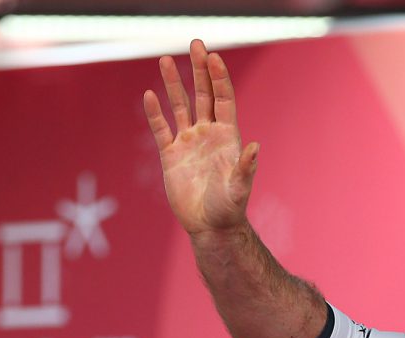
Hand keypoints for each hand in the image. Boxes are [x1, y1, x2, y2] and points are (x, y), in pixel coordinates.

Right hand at [144, 39, 259, 236]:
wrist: (210, 226)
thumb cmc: (229, 208)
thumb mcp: (240, 188)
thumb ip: (246, 167)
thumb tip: (255, 147)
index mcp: (227, 136)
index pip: (223, 98)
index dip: (219, 78)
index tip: (213, 57)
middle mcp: (208, 133)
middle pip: (203, 94)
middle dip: (199, 69)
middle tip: (195, 43)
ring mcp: (189, 142)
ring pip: (180, 106)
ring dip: (174, 83)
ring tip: (165, 60)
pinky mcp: (171, 155)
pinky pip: (161, 129)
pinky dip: (155, 113)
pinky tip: (148, 95)